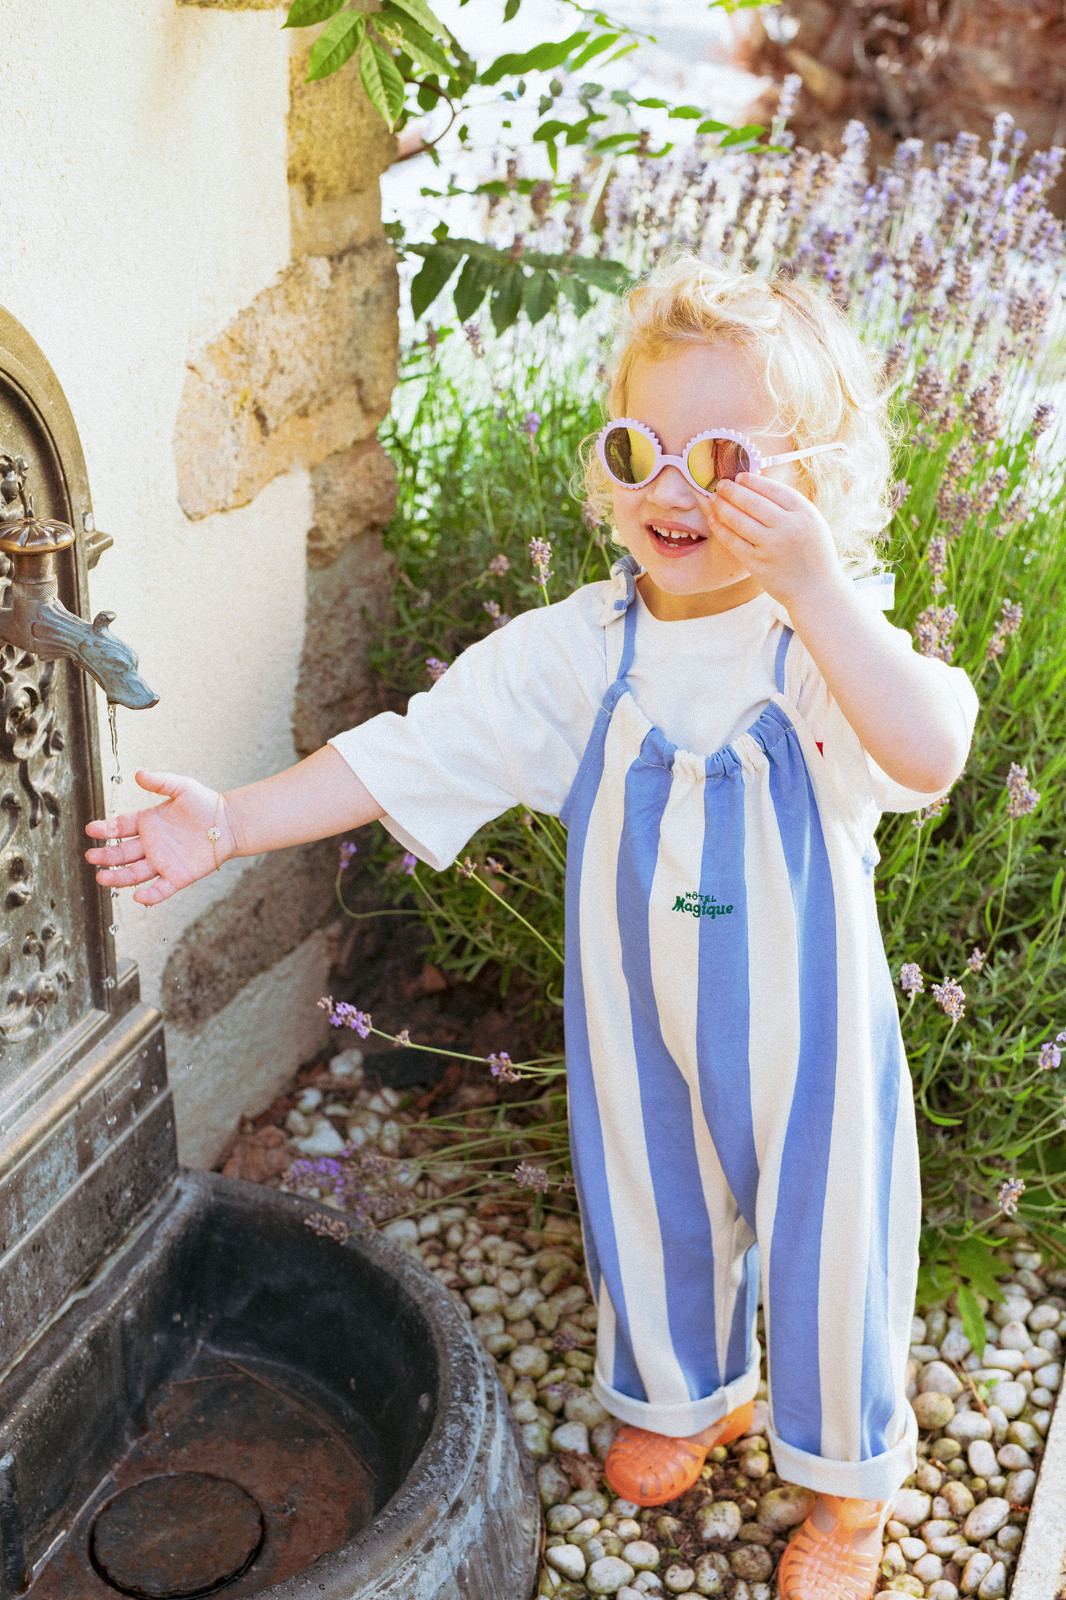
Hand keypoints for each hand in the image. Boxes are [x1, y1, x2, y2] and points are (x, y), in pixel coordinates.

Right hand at [85, 771, 236, 905]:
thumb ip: (160, 782)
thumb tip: (139, 773)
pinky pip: (160, 889)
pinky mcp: (177, 877)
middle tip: (91, 856)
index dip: (105, 828)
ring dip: (118, 877)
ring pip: (135, 873)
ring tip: (102, 878)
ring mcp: (162, 862)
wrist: (229, 823)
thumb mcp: (182, 787)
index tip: (92, 829)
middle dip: (106, 856)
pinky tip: (137, 896)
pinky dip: (149, 895)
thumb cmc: (205, 804)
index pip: (120, 827)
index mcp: (147, 823)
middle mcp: (151, 845)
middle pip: (122, 853)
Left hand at [705, 473, 843, 609]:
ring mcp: (772, 546)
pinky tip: (714, 520)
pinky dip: (721, 529)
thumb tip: (758, 487)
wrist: (817, 590)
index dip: (753, 481)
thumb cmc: (813, 554)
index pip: (773, 489)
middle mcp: (788, 527)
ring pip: (739, 521)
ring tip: (714, 499)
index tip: (739, 477)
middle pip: (753, 502)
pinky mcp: (758, 564)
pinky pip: (734, 542)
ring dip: (722, 507)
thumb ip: (790, 507)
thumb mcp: (812, 523)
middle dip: (732, 491)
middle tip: (720, 484)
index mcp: (804, 513)